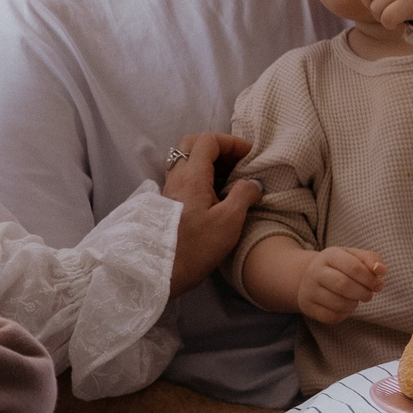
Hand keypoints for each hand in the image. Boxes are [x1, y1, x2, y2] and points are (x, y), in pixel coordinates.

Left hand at [160, 131, 261, 292]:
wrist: (160, 272)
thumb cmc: (195, 248)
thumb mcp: (229, 222)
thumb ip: (243, 195)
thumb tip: (253, 183)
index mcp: (191, 176)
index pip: (208, 141)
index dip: (231, 142)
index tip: (249, 155)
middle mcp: (176, 177)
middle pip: (193, 145)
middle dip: (218, 148)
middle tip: (238, 164)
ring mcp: (169, 189)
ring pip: (187, 161)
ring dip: (210, 163)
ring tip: (231, 180)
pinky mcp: (167, 203)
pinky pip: (184, 177)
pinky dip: (202, 176)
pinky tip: (216, 195)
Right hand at [295, 246, 384, 323]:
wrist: (308, 276)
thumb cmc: (338, 266)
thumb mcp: (353, 256)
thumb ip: (371, 259)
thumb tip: (381, 270)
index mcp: (329, 255)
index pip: (352, 266)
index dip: (370, 278)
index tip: (378, 285)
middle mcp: (315, 272)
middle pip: (343, 285)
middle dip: (363, 293)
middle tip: (369, 294)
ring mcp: (309, 290)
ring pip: (338, 303)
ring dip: (354, 304)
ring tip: (356, 299)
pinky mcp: (308, 307)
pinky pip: (331, 316)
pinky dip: (343, 314)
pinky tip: (345, 307)